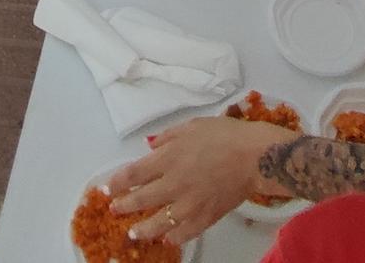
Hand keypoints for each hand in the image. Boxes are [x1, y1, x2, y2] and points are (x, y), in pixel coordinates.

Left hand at [109, 117, 288, 246]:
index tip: (108, 188)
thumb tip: (151, 146)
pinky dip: (173, 237)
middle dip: (124, 206)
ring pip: (159, 223)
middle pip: (141, 200)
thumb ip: (168, 137)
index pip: (133, 174)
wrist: (256, 156)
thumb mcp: (193, 125)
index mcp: (169, 158)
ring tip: (133, 233)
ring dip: (143, 229)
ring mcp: (190, 204)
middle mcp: (174, 184)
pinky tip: (167, 237)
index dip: (117, 182)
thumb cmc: (226, 135)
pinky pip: (184, 232)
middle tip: (114, 209)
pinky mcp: (206, 217)